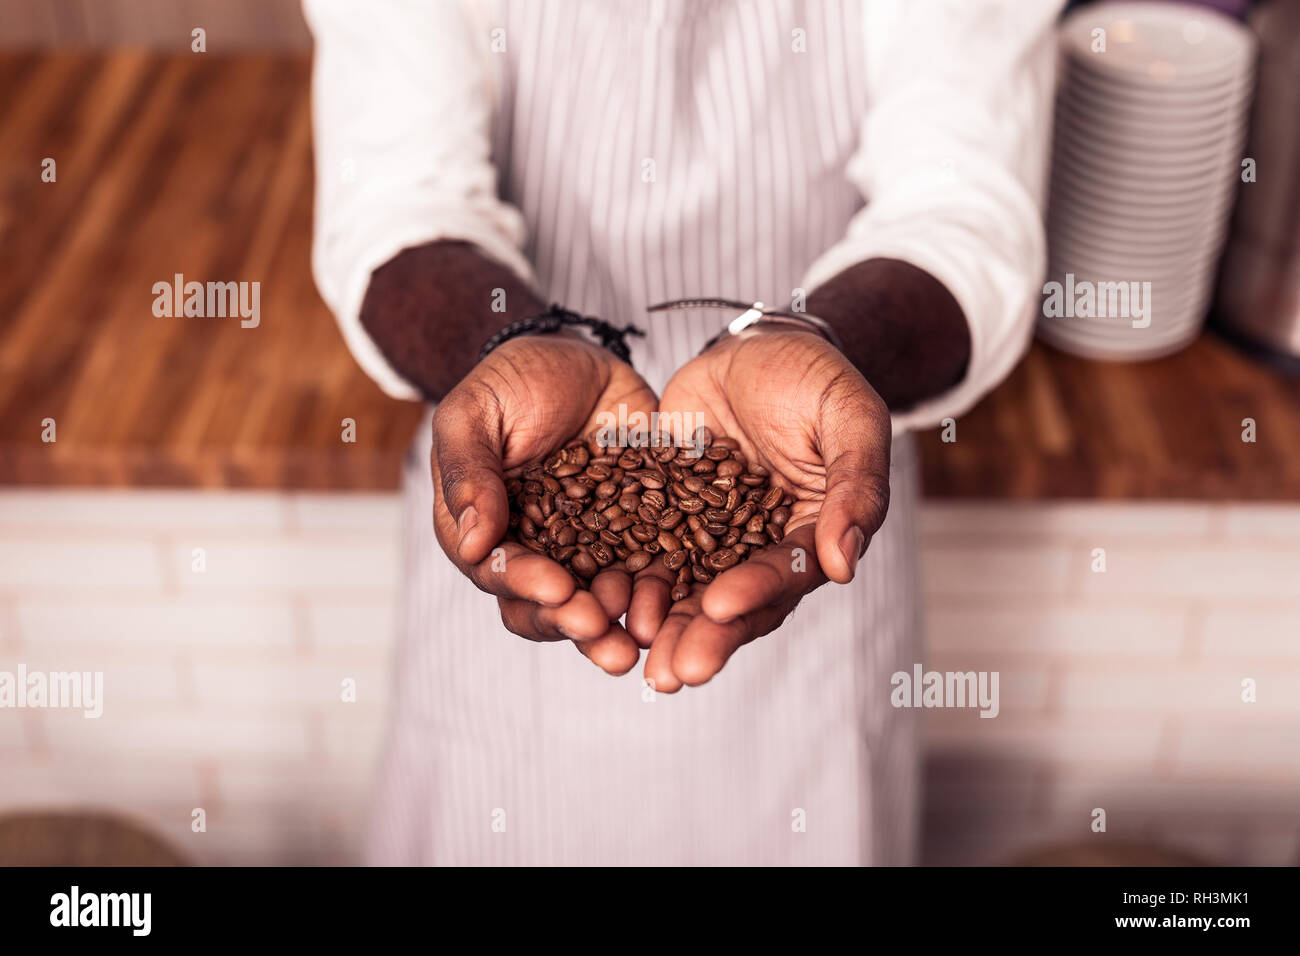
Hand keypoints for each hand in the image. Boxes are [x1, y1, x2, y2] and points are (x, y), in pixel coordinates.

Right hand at [431, 333, 656, 674]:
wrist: (579, 359)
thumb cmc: (511, 381)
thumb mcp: (474, 414)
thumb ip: (469, 473)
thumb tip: (472, 544)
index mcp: (485, 532)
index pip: (499, 573)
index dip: (526, 586)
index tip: (558, 589)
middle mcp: (536, 552)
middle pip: (548, 606)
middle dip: (574, 623)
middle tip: (602, 628)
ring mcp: (588, 547)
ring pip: (599, 601)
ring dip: (618, 623)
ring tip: (641, 633)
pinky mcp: (636, 535)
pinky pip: (650, 571)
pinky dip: (662, 591)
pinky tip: (681, 602)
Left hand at [632, 327, 891, 690]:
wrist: (755, 346)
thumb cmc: (814, 377)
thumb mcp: (849, 418)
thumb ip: (854, 487)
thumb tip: (843, 565)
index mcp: (811, 534)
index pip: (786, 575)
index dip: (755, 594)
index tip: (719, 608)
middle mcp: (760, 548)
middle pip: (733, 602)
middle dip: (701, 637)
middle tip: (672, 673)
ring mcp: (711, 536)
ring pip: (684, 590)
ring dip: (659, 624)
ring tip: (630, 652)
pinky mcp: (666, 515)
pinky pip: (643, 552)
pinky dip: (623, 580)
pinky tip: (597, 602)